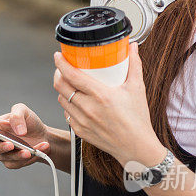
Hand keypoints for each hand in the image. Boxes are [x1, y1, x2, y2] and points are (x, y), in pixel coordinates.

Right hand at [0, 103, 50, 168]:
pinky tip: (40, 149)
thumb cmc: (29, 122)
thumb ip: (17, 116)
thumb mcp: (23, 111)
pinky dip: (30, 157)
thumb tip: (18, 131)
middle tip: (11, 144)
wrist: (44, 136)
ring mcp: (3, 153)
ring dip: (20, 154)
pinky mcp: (12, 162)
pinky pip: (17, 163)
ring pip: (6, 157)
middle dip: (2, 147)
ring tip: (31, 150)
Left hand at [53, 42, 162, 165]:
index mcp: (101, 96)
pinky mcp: (79, 131)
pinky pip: (66, 114)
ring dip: (62, 90)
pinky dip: (68, 105)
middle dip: (58, 74)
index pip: (72, 75)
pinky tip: (75, 101)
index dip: (61, 63)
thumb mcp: (137, 88)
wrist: (136, 147)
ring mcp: (82, 121)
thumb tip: (132, 47)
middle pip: (61, 86)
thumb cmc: (138, 120)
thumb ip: (134, 64)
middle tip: (62, 68)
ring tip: (69, 84)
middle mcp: (88, 108)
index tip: (58, 56)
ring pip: (61, 100)